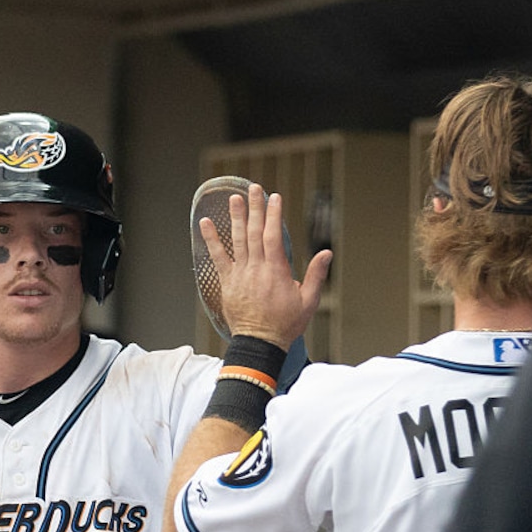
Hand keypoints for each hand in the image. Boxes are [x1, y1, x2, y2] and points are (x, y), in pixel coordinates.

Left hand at [199, 183, 332, 350]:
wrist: (260, 343)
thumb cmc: (285, 324)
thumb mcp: (309, 301)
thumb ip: (316, 275)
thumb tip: (326, 252)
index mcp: (277, 271)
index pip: (274, 235)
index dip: (274, 214)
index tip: (275, 197)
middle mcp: (257, 269)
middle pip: (255, 232)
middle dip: (255, 208)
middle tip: (253, 188)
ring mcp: (240, 274)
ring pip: (237, 240)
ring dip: (235, 217)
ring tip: (233, 198)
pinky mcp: (227, 282)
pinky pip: (217, 257)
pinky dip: (211, 240)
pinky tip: (205, 223)